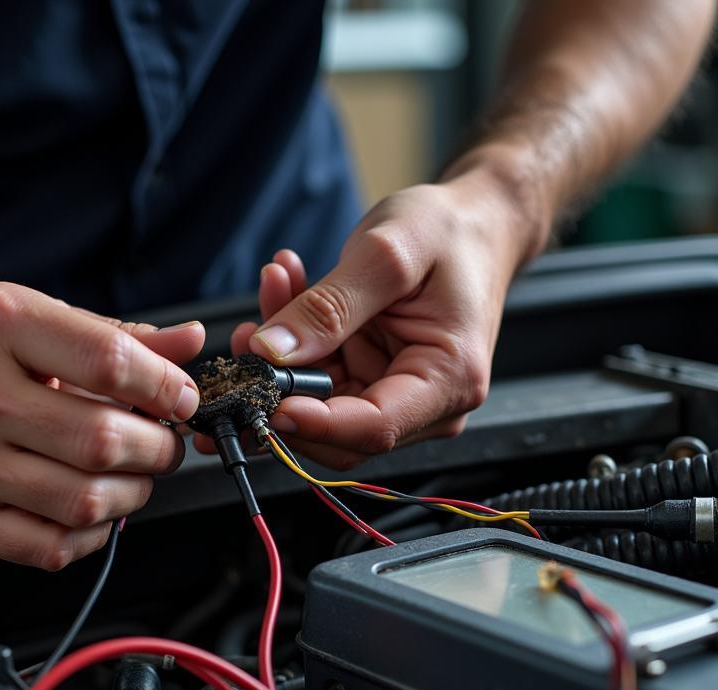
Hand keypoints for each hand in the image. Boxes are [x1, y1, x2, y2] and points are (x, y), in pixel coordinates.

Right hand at [0, 283, 202, 567]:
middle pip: (104, 439)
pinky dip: (93, 534)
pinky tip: (92, 509)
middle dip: (157, 449)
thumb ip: (113, 336)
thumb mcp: (29, 324)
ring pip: (86, 501)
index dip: (166, 387)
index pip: (110, 361)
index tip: (180, 399)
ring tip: (131, 476)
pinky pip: (54, 546)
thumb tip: (191, 343)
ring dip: (133, 494)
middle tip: (160, 444)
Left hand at [227, 170, 530, 469]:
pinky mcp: (368, 379)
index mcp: (448, 381)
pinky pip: (316, 377)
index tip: (267, 400)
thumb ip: (330, 306)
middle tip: (252, 338)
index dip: (314, 423)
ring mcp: (393, 394)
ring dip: (282, 355)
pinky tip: (286, 290)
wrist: (472, 222)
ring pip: (317, 404)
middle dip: (286, 389)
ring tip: (275, 287)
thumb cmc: (451, 233)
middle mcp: (425, 404)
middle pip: (338, 432)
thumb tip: (274, 352)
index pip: (374, 429)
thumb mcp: (388, 254)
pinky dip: (294, 339)